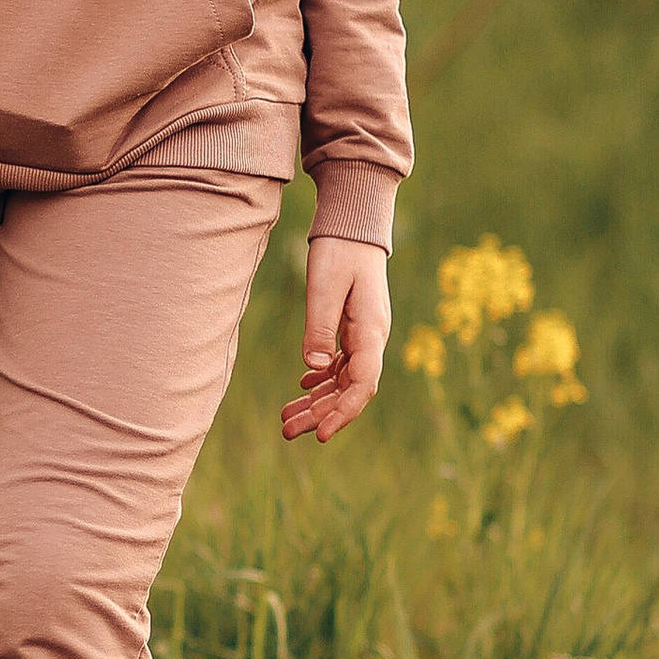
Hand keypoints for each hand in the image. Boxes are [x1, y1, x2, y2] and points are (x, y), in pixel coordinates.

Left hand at [281, 236, 388, 445]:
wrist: (353, 224)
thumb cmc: (340, 250)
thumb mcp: (324, 286)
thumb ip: (319, 327)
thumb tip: (316, 368)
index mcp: (372, 331)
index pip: (363, 385)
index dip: (343, 413)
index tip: (321, 435)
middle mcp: (372, 338)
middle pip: (349, 390)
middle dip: (320, 415)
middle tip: (287, 432)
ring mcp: (364, 334)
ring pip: (342, 380)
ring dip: (317, 401)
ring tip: (286, 419)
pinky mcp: (353, 327)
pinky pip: (340, 363)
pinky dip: (321, 379)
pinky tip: (303, 384)